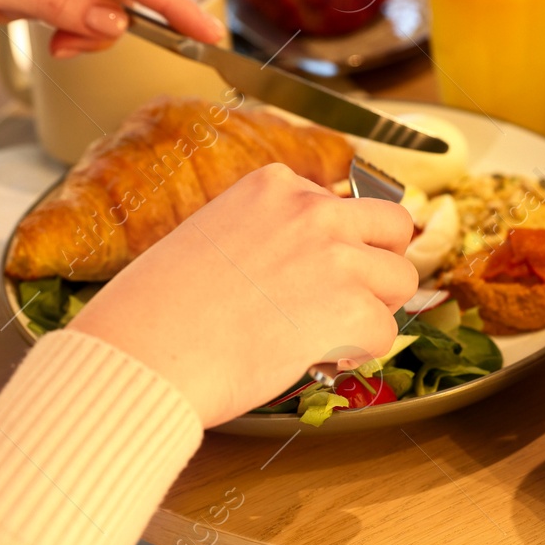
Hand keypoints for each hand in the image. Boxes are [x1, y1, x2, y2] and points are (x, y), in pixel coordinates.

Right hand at [69, 164, 418, 426]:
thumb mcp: (213, 237)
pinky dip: (360, 354)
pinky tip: (318, 359)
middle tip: (352, 299)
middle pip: (394, 227)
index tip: (319, 272)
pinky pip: (385, 333)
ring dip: (373, 312)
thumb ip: (269, 235)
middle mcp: (313, 210)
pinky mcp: (350, 308)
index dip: (341, 243)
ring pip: (400, 280)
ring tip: (326, 335)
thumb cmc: (158, 311)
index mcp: (275, 185)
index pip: (344, 202)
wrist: (143, 354)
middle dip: (381, 264)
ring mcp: (336, 256)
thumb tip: (304, 266)